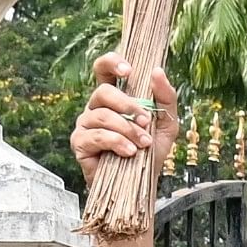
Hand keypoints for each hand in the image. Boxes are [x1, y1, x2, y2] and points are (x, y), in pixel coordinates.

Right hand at [72, 55, 176, 176]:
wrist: (141, 184)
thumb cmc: (150, 151)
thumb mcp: (166, 123)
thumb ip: (165, 97)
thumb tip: (157, 71)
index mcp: (113, 97)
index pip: (103, 69)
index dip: (112, 62)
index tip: (129, 70)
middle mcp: (95, 107)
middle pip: (103, 92)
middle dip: (128, 105)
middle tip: (146, 120)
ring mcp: (85, 124)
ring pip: (102, 115)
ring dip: (127, 129)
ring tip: (143, 144)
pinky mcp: (80, 143)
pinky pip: (96, 135)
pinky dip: (116, 142)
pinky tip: (129, 152)